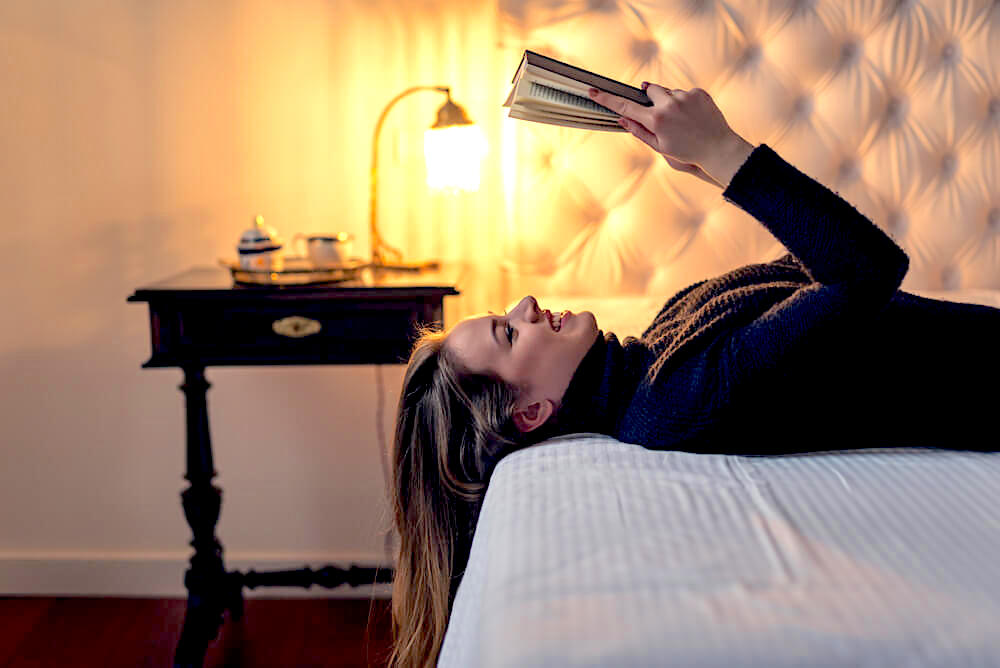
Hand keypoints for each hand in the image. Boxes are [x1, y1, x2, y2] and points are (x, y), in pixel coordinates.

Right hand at [589, 83, 753, 188]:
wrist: (718, 148)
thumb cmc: (686, 152)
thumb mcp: (659, 146)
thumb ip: (639, 131)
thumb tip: (622, 118)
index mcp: (656, 120)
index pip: (626, 106)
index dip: (608, 99)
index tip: (593, 91)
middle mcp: (669, 105)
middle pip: (650, 89)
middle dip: (651, 97)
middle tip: (660, 114)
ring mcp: (685, 96)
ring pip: (669, 91)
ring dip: (671, 101)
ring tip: (683, 120)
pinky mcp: (699, 92)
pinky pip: (686, 92)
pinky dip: (687, 102)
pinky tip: (694, 116)